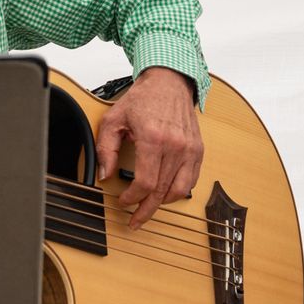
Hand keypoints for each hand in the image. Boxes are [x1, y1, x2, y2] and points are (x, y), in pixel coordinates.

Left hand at [95, 67, 203, 228]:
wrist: (169, 82)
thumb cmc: (143, 99)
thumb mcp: (114, 119)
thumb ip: (106, 148)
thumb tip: (105, 174)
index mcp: (154, 138)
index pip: (145, 182)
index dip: (132, 198)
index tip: (123, 202)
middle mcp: (175, 146)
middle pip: (161, 191)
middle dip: (146, 210)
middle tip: (135, 221)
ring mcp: (190, 149)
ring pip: (179, 190)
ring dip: (163, 203)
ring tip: (149, 207)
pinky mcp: (198, 149)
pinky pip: (191, 180)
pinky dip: (178, 191)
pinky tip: (166, 193)